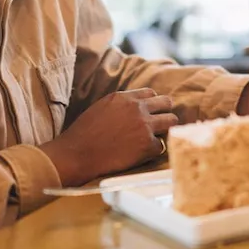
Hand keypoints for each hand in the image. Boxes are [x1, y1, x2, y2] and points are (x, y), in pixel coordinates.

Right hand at [39, 89, 177, 186]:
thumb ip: (121, 104)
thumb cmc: (83, 134)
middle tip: (161, 124)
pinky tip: (143, 154)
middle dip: (165, 112)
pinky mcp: (147, 145)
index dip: (152, 104)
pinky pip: (161, 145)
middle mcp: (137, 108)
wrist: (77, 155)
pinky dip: (154, 150)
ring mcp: (144, 126)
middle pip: (167, 103)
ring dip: (166, 128)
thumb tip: (135, 106)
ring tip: (157, 137)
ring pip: (171, 120)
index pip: (151, 93)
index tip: (150, 113)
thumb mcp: (101, 107)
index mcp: (124, 97)